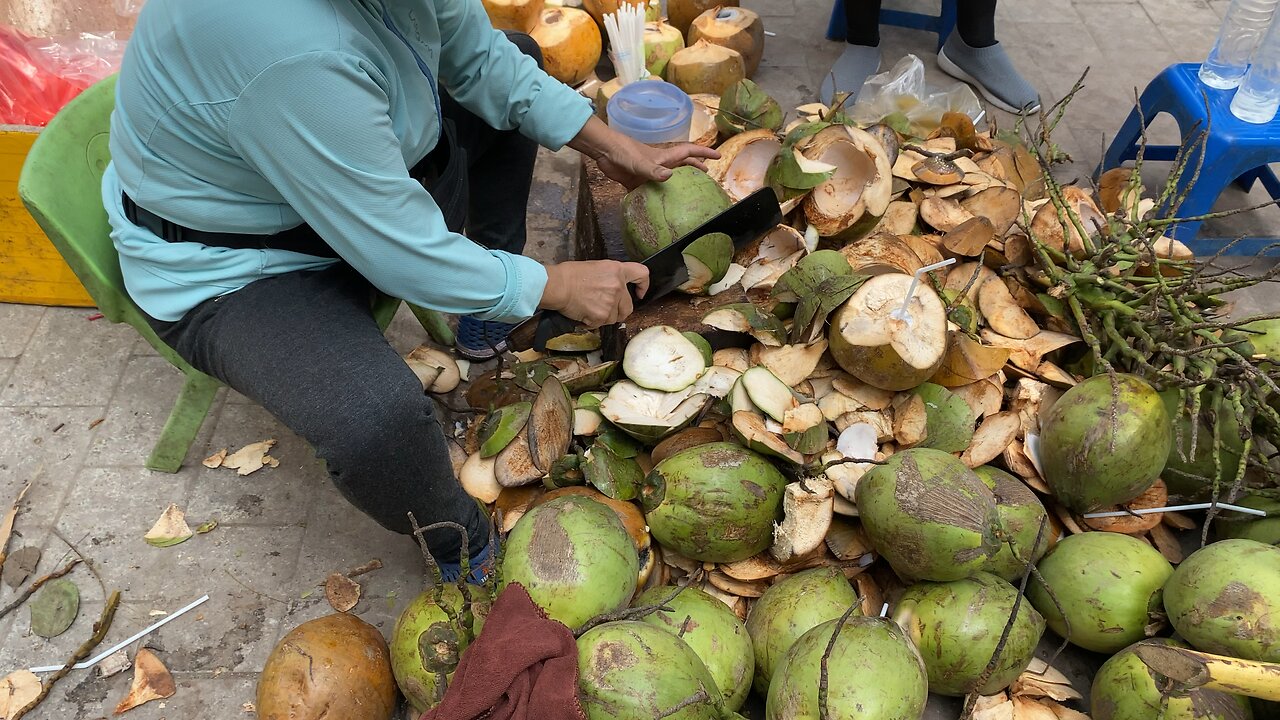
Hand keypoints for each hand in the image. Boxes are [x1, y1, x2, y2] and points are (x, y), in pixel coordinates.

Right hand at [539, 260, 649, 327]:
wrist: (558, 285)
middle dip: (619, 310)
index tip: (639, 293)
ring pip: (615, 317)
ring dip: (605, 317)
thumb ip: (610, 277)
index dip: (643, 286)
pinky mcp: (602, 315)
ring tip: (590, 308)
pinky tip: (584, 313)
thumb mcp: (596, 267)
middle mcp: (618, 286)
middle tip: (606, 308)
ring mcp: (611, 302)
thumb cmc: (570, 275)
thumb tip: (615, 288)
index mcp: (617, 270)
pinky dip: (593, 322)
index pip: (642, 274)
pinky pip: (602, 324)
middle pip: (628, 306)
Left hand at [596, 137, 720, 189]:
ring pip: (667, 178)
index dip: (703, 153)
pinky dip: (654, 196)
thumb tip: (669, 176)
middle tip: (707, 174)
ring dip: (677, 183)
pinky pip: (648, 190)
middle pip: (681, 165)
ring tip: (687, 192)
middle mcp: (658, 165)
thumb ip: (654, 170)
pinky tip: (658, 206)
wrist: (604, 152)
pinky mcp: (635, 181)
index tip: (717, 156)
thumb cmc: (623, 153)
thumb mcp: (640, 162)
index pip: (688, 153)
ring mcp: (647, 173)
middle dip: (695, 167)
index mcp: (664, 158)